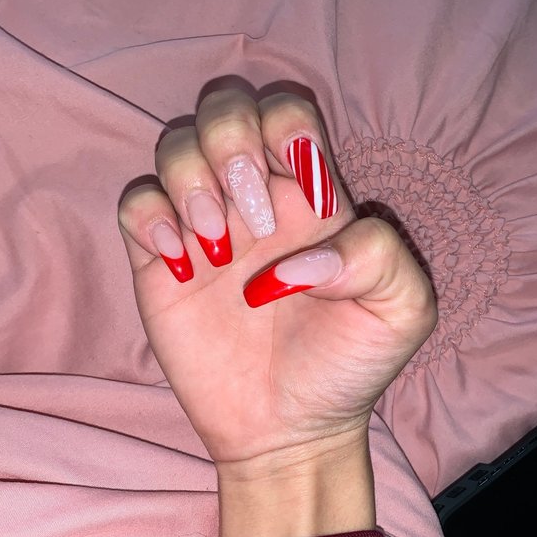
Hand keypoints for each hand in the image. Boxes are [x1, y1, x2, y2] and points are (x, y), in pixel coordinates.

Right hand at [118, 89, 436, 473]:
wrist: (290, 429)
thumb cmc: (348, 365)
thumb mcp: (402, 312)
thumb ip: (379, 256)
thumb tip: (302, 254)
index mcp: (310, 193)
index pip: (287, 111)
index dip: (284, 126)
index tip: (297, 190)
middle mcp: (253, 196)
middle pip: (225, 107)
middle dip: (229, 139)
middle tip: (249, 216)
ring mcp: (203, 224)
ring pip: (175, 144)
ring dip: (190, 179)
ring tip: (214, 247)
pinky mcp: (159, 261)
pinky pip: (134, 202)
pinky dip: (149, 217)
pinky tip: (177, 263)